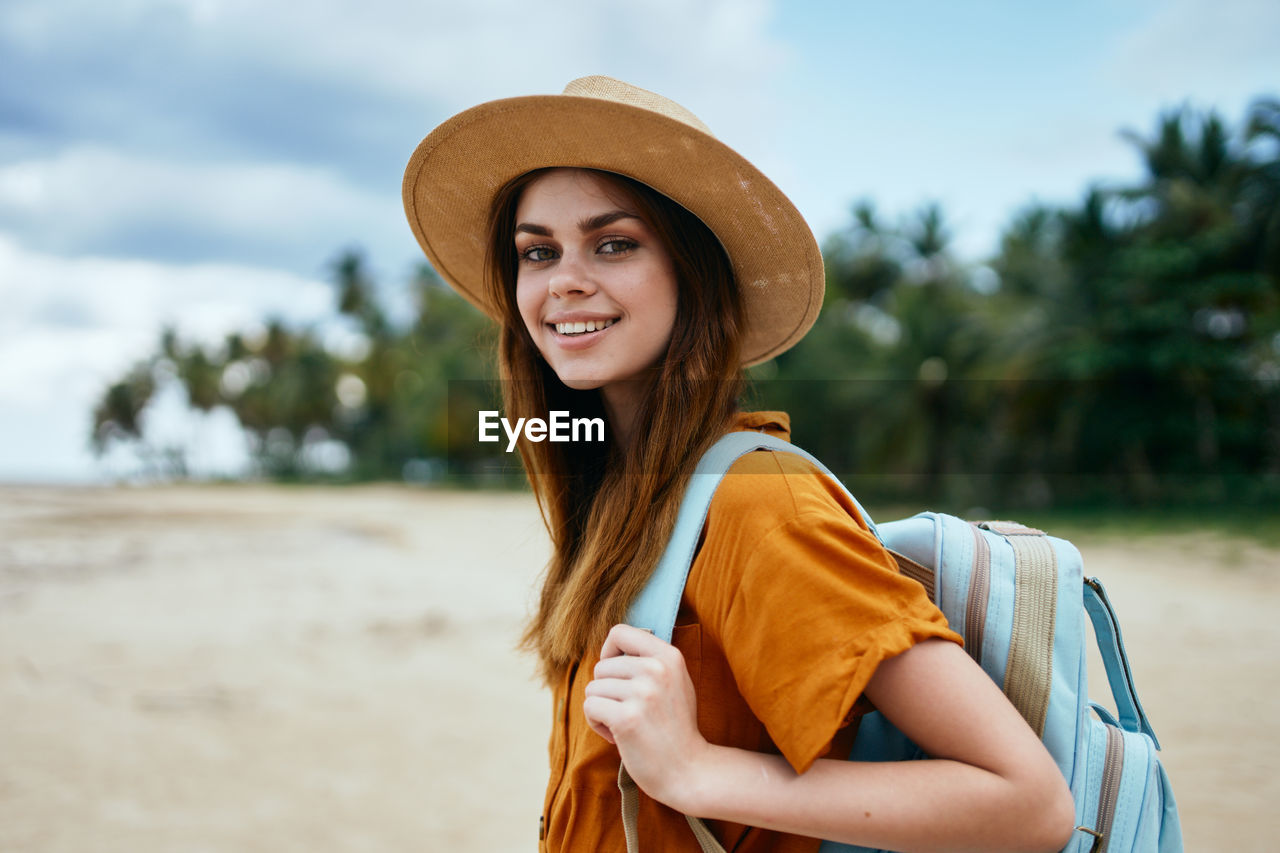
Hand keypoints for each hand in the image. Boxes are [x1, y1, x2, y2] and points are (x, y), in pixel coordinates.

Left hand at [582, 623, 707, 807]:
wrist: (688, 770)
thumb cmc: (676, 727)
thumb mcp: (675, 682)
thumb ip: (650, 661)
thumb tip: (614, 647)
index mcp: (669, 656)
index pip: (620, 632)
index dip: (609, 651)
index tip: (616, 672)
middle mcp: (656, 669)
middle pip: (601, 667)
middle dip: (606, 691)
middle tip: (629, 712)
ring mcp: (642, 693)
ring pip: (592, 688)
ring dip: (602, 709)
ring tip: (625, 724)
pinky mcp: (626, 718)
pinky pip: (590, 707)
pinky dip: (597, 723)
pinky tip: (617, 736)